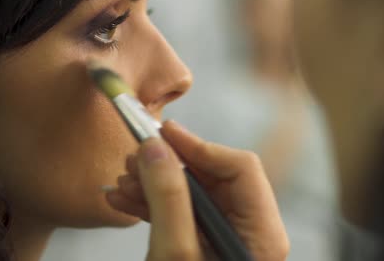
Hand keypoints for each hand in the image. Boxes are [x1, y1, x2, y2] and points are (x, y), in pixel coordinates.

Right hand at [105, 120, 288, 260]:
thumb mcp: (174, 255)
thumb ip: (168, 198)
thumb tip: (156, 148)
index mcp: (262, 235)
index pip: (241, 169)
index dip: (201, 146)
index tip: (164, 133)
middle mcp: (251, 234)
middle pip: (216, 178)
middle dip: (171, 166)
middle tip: (134, 157)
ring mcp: (228, 240)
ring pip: (195, 194)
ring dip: (156, 184)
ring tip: (121, 183)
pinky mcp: (206, 249)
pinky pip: (184, 214)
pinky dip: (155, 205)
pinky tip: (125, 201)